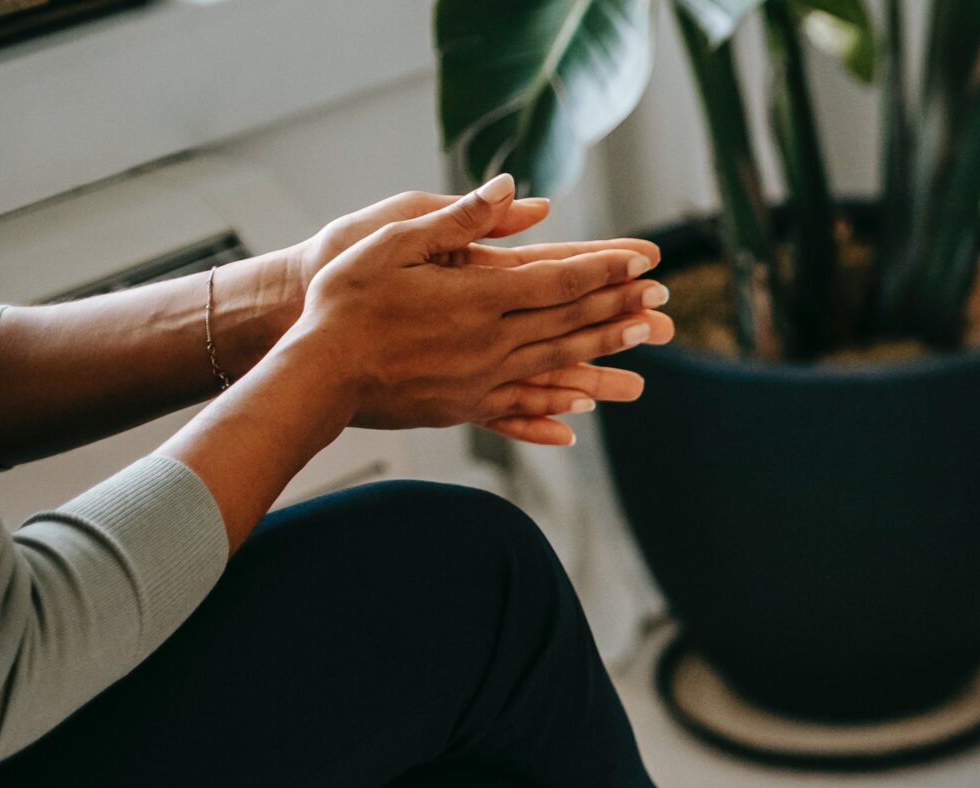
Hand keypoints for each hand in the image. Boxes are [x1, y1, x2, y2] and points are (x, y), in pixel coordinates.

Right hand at [281, 176, 671, 440]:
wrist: (314, 372)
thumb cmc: (343, 298)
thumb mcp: (393, 241)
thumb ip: (458, 218)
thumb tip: (512, 188)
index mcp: (478, 298)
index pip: (560, 280)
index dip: (607, 270)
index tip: (646, 261)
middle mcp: (490, 342)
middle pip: (570, 322)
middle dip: (621, 307)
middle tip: (665, 299)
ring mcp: (481, 379)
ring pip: (557, 362)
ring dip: (605, 349)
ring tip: (645, 339)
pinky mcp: (465, 406)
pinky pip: (522, 405)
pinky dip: (557, 403)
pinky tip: (583, 406)